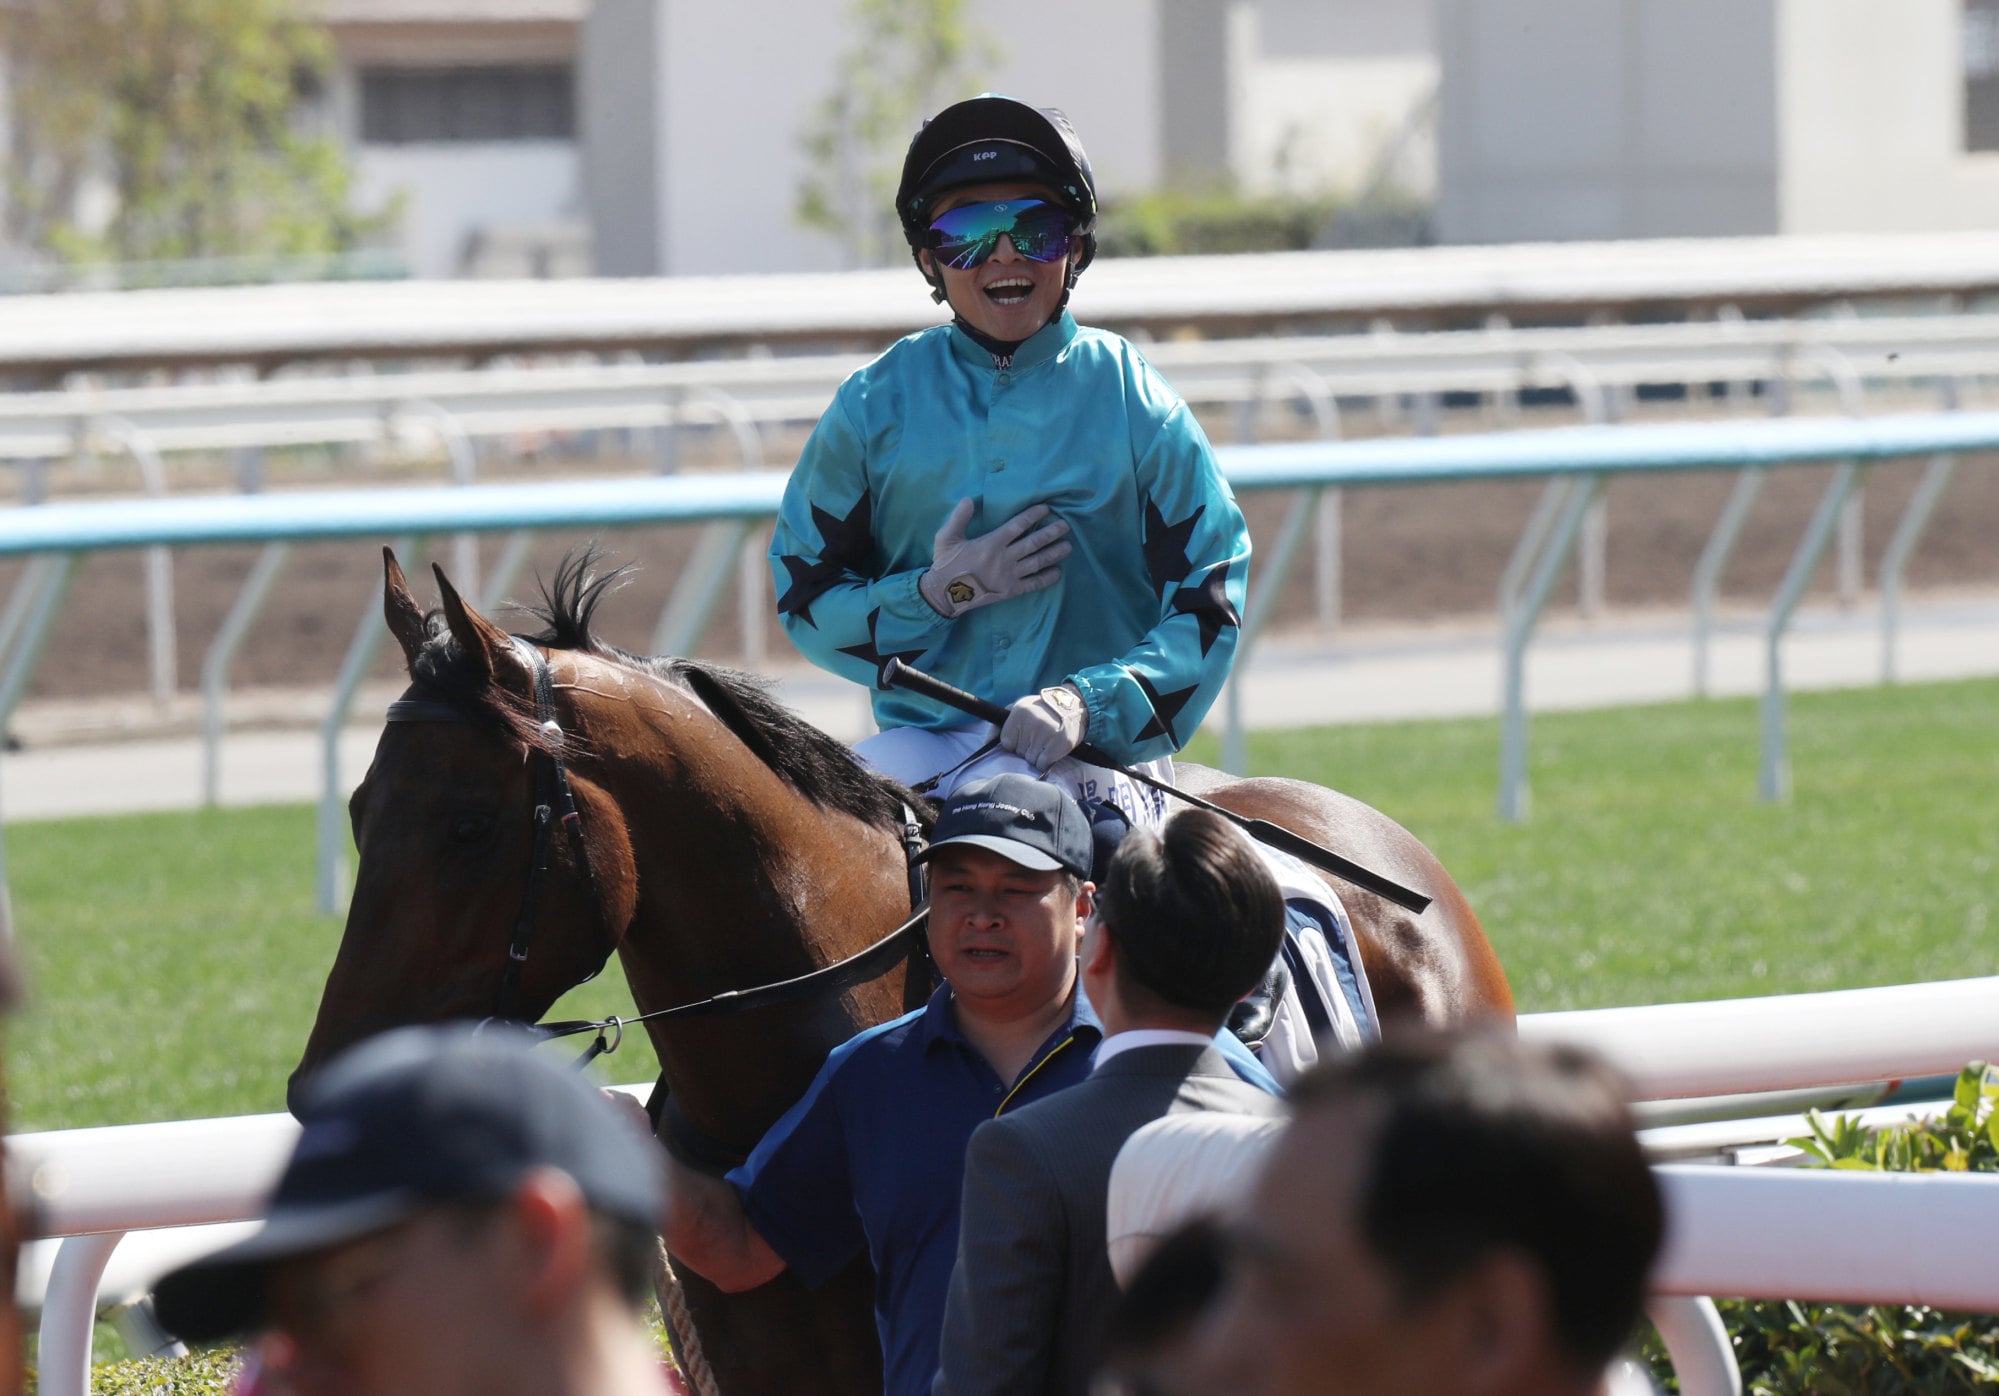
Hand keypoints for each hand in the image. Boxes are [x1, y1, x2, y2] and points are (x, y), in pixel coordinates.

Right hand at [919, 498, 1070, 618]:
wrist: (946, 594)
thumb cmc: (946, 564)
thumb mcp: (946, 537)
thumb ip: (959, 517)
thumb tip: (968, 499)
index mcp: (992, 542)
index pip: (1018, 525)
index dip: (1033, 516)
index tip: (1046, 509)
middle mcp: (1005, 558)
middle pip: (1034, 542)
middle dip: (1051, 533)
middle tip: (1065, 526)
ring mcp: (1009, 575)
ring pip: (1037, 562)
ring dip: (1054, 553)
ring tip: (1067, 547)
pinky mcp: (1010, 590)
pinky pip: (1033, 584)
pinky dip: (1046, 579)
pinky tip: (1058, 573)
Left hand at [1000, 684, 1088, 769]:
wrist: (1074, 707)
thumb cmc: (1042, 710)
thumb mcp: (1020, 708)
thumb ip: (1001, 724)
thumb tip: (987, 743)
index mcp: (1019, 712)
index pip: (1006, 742)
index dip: (1015, 743)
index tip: (1025, 738)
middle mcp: (1031, 722)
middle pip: (1019, 752)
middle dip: (1027, 749)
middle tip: (1038, 739)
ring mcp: (1045, 733)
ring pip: (1030, 760)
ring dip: (1037, 756)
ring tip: (1046, 743)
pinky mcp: (1059, 744)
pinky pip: (1043, 764)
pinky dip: (1047, 761)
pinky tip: (1052, 750)